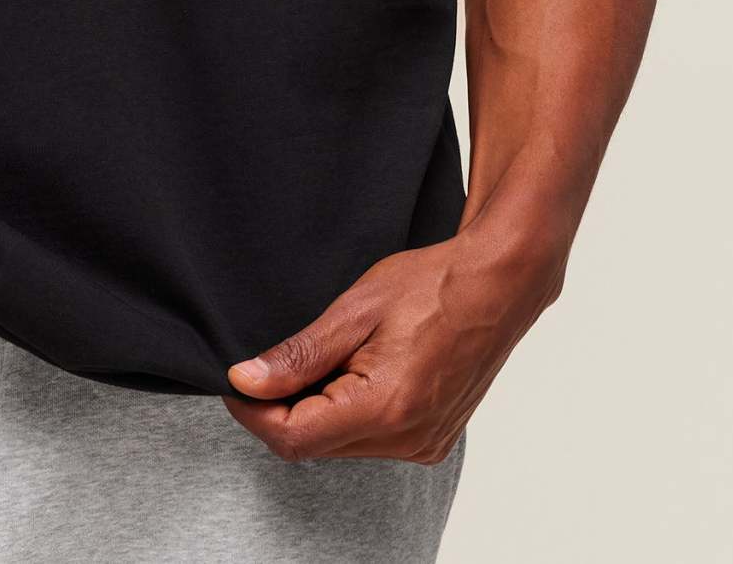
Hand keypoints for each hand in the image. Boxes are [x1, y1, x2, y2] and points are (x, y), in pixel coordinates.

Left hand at [224, 229, 564, 461]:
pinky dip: (348, 414)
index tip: (236, 381)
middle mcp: (407, 439)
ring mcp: (424, 444)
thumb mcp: (354, 310)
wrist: (496, 285)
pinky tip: (354, 372)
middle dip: (281, 410)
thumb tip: (246, 381)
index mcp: (385, 408)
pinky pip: (371, 442)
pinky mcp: (433, 439)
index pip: (293, 438)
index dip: (253, 413)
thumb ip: (299, 355)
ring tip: (325, 357)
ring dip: (315, 411)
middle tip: (272, 363)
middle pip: (314, 446)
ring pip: (341, 446)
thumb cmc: (431, 285)